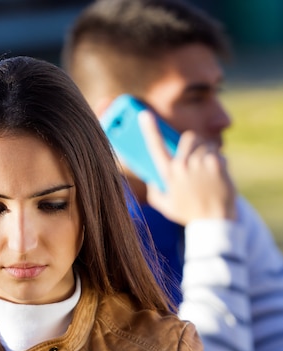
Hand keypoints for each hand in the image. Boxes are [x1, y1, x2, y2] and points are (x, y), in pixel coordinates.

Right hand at [138, 110, 236, 224]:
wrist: (215, 222)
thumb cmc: (190, 215)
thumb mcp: (166, 208)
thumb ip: (155, 193)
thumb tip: (151, 181)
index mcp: (168, 174)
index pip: (156, 147)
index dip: (149, 130)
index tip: (145, 114)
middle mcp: (182, 166)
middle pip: (189, 138)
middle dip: (195, 144)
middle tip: (198, 158)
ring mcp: (199, 163)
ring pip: (206, 145)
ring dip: (208, 155)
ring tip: (208, 175)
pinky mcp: (216, 163)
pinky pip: (217, 153)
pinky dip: (219, 162)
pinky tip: (218, 178)